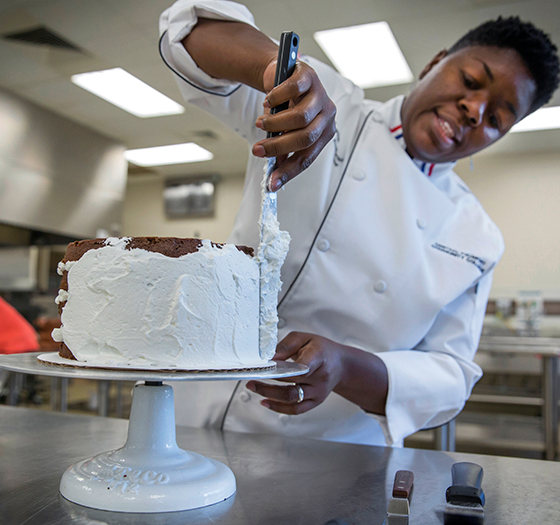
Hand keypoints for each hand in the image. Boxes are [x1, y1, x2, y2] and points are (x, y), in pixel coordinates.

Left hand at [246, 332, 344, 414]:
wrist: (340, 365)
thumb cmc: (321, 349)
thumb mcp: (304, 338)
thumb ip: (286, 346)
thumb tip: (269, 357)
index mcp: (319, 356)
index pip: (304, 364)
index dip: (286, 366)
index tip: (269, 365)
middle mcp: (320, 377)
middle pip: (292, 380)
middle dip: (268, 379)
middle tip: (251, 376)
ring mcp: (318, 392)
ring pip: (291, 397)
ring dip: (269, 393)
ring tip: (253, 387)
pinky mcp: (315, 402)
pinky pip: (296, 409)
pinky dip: (278, 408)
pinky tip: (265, 402)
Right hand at [252, 60, 336, 190]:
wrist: (282, 75)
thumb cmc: (286, 106)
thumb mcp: (287, 131)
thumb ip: (283, 151)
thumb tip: (274, 175)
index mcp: (324, 133)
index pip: (307, 157)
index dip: (288, 171)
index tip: (272, 182)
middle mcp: (326, 116)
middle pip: (305, 138)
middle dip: (278, 147)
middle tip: (259, 150)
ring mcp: (320, 95)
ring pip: (300, 117)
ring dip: (275, 124)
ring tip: (261, 124)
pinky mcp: (309, 76)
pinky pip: (292, 90)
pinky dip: (276, 99)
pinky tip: (268, 102)